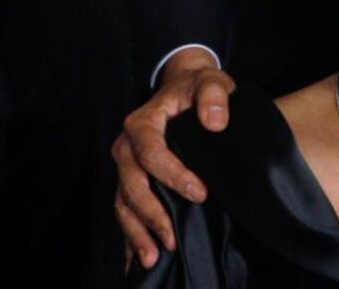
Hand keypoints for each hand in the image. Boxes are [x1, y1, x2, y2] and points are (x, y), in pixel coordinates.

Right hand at [112, 47, 234, 268]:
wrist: (185, 88)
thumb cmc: (198, 87)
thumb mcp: (212, 81)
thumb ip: (214, 95)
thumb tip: (214, 121)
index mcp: (144, 122)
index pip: (151, 152)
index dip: (172, 175)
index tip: (200, 192)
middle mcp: (127, 145)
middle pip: (132, 183)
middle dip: (151, 212)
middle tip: (173, 237)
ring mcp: (127, 164)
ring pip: (124, 201)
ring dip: (137, 230)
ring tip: (154, 257)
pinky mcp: (132, 178)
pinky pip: (126, 207)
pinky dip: (132, 232)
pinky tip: (141, 256)